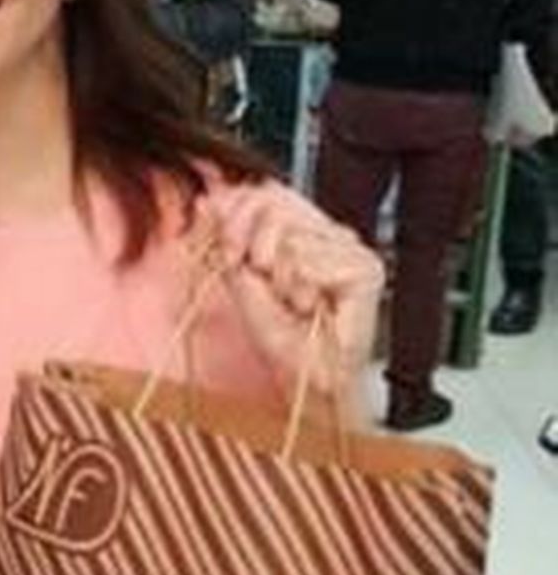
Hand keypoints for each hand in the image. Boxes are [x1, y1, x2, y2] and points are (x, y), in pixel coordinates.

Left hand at [207, 181, 382, 395]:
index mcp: (304, 232)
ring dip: (279, 279)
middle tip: (260, 280)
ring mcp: (351, 248)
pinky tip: (312, 306)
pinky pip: (309, 260)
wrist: (309, 382)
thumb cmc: (284, 342)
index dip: (237, 216)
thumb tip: (209, 200)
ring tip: (295, 303)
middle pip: (274, 204)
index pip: (268, 192)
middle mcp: (330, 234)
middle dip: (251, 248)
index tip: (228, 252)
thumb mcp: (243, 283)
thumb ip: (228, 239)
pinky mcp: (365, 267)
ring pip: (290, 236)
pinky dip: (300, 289)